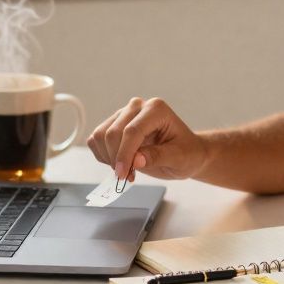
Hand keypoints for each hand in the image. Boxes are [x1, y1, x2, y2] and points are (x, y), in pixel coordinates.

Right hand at [86, 97, 209, 181]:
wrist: (186, 153)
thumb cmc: (186, 153)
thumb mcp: (178, 158)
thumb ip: (157, 157)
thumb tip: (135, 160)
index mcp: (156, 109)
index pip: (132, 131)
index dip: (124, 154)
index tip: (123, 174)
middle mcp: (138, 107)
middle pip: (113, 133)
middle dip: (116, 159)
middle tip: (127, 177)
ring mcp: (124, 114)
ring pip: (101, 135)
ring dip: (108, 158)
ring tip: (126, 172)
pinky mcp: (114, 124)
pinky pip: (96, 140)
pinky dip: (103, 155)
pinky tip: (119, 164)